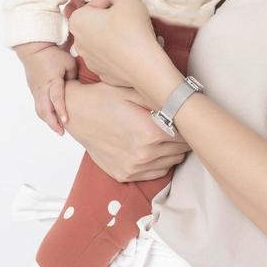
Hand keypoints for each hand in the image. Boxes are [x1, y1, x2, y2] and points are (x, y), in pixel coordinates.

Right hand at [14, 42, 77, 135]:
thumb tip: (77, 90)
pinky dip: (45, 115)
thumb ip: (74, 78)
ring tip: (58, 129)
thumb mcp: (69, 63)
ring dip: (48, 121)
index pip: (56, 98)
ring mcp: (36, 91)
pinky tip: (52, 119)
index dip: (61, 110)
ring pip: (40, 110)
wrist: (34, 49)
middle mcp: (42, 89)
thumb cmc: (53, 55)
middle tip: (62, 133)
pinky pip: (38, 106)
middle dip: (53, 123)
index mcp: (52, 81)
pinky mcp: (34, 91)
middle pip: (45, 110)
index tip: (66, 121)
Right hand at [59, 77, 190, 181]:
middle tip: (178, 125)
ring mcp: (134, 167)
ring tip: (165, 135)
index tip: (189, 119)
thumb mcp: (135, 91)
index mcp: (150, 132)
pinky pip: (157, 172)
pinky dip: (160, 161)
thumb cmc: (104, 98)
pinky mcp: (125, 175)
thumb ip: (162, 100)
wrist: (75, 114)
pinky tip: (153, 148)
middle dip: (184, 137)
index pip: (188, 135)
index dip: (190, 126)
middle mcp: (144, 154)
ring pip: (172, 162)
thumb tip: (187, 104)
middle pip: (182, 150)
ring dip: (173, 150)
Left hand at [67, 0, 177, 98]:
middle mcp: (77, 41)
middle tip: (128, 17)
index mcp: (78, 20)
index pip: (94, 2)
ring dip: (112, 34)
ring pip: (100, 40)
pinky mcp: (100, 72)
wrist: (144, 66)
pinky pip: (107, 56)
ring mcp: (88, 59)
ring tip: (131, 33)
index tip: (124, 3)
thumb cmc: (133, 30)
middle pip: (94, 22)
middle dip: (109, 17)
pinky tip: (129, 50)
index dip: (112, 0)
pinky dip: (115, 52)